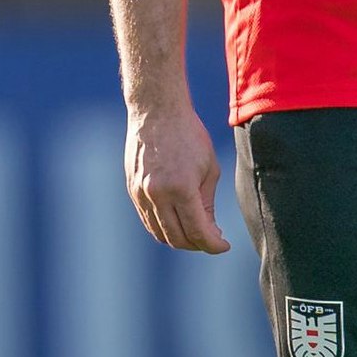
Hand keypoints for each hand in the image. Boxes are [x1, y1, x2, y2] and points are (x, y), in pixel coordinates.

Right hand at [126, 101, 230, 252]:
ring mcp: (141, 193)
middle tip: (211, 239)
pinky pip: (147, 219)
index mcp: (181, 188)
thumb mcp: (209, 169)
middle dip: (198, 245)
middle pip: (178, 238)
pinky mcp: (132, 189)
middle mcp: (158, 194)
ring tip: (195, 232)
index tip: (224, 245)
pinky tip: (177, 221)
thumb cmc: (189, 135)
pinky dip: (163, 227)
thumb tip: (209, 230)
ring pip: (160, 233)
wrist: (156, 111)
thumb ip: (208, 203)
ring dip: (180, 239)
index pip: (198, 232)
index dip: (214, 245)